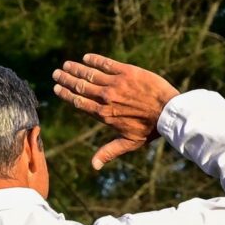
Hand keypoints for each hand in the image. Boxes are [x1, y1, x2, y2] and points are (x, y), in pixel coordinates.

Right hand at [50, 52, 179, 168]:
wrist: (168, 111)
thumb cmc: (150, 129)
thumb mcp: (128, 143)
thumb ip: (109, 152)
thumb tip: (94, 166)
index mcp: (103, 114)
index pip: (79, 102)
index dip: (66, 94)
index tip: (56, 88)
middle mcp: (106, 97)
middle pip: (80, 86)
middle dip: (66, 79)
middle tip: (56, 73)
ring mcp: (116, 83)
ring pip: (90, 74)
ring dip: (76, 68)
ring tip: (66, 65)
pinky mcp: (127, 72)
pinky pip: (106, 64)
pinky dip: (95, 60)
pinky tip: (86, 57)